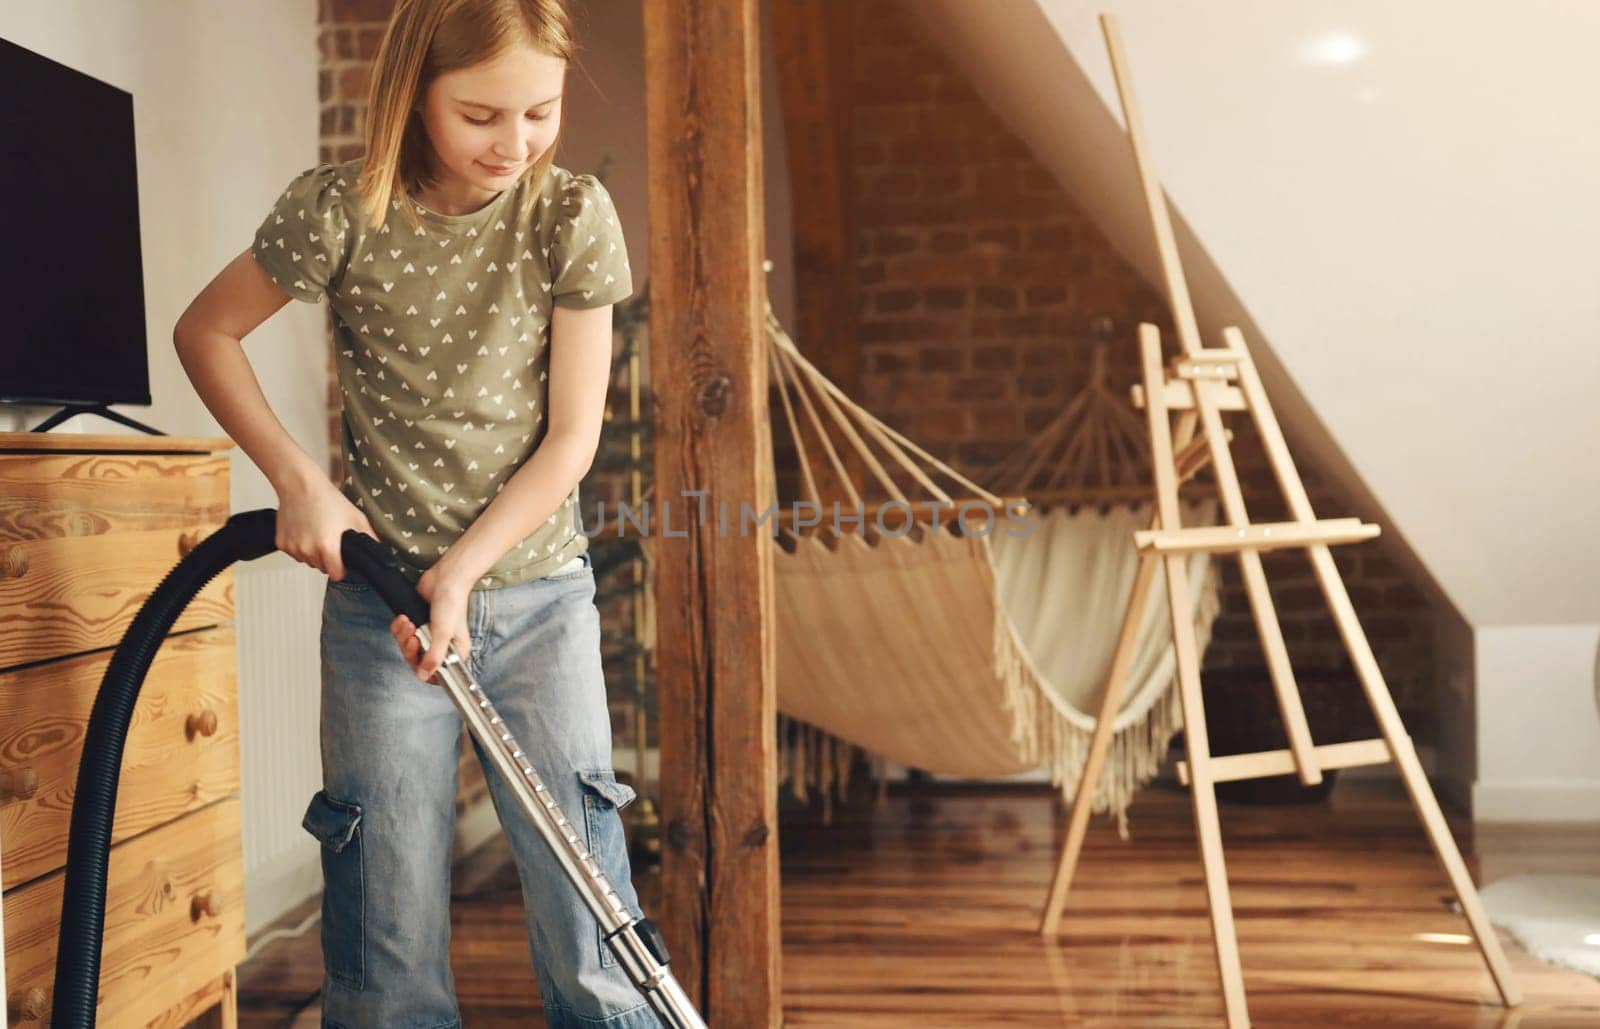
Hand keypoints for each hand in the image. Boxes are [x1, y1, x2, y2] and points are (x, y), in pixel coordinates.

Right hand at [274, 472, 378, 580]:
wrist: (300, 485)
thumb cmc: (326, 499)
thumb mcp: (355, 518)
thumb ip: (368, 538)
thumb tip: (378, 551)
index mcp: (327, 547)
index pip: (336, 575)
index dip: (342, 569)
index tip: (342, 562)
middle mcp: (308, 550)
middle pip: (322, 568)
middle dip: (328, 558)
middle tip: (330, 539)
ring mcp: (293, 548)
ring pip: (308, 561)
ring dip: (313, 553)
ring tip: (317, 532)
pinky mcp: (282, 543)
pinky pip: (295, 553)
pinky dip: (300, 546)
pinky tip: (305, 531)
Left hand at [389, 560, 474, 685]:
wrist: (444, 579)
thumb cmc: (452, 604)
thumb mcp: (444, 634)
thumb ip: (434, 657)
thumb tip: (424, 676)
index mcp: (454, 652)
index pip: (438, 673)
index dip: (425, 671)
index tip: (418, 664)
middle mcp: (441, 646)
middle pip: (418, 661)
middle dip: (410, 649)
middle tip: (413, 637)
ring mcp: (428, 635)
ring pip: (407, 648)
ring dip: (403, 636)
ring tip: (408, 623)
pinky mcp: (417, 624)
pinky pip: (401, 634)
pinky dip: (399, 627)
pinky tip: (404, 618)